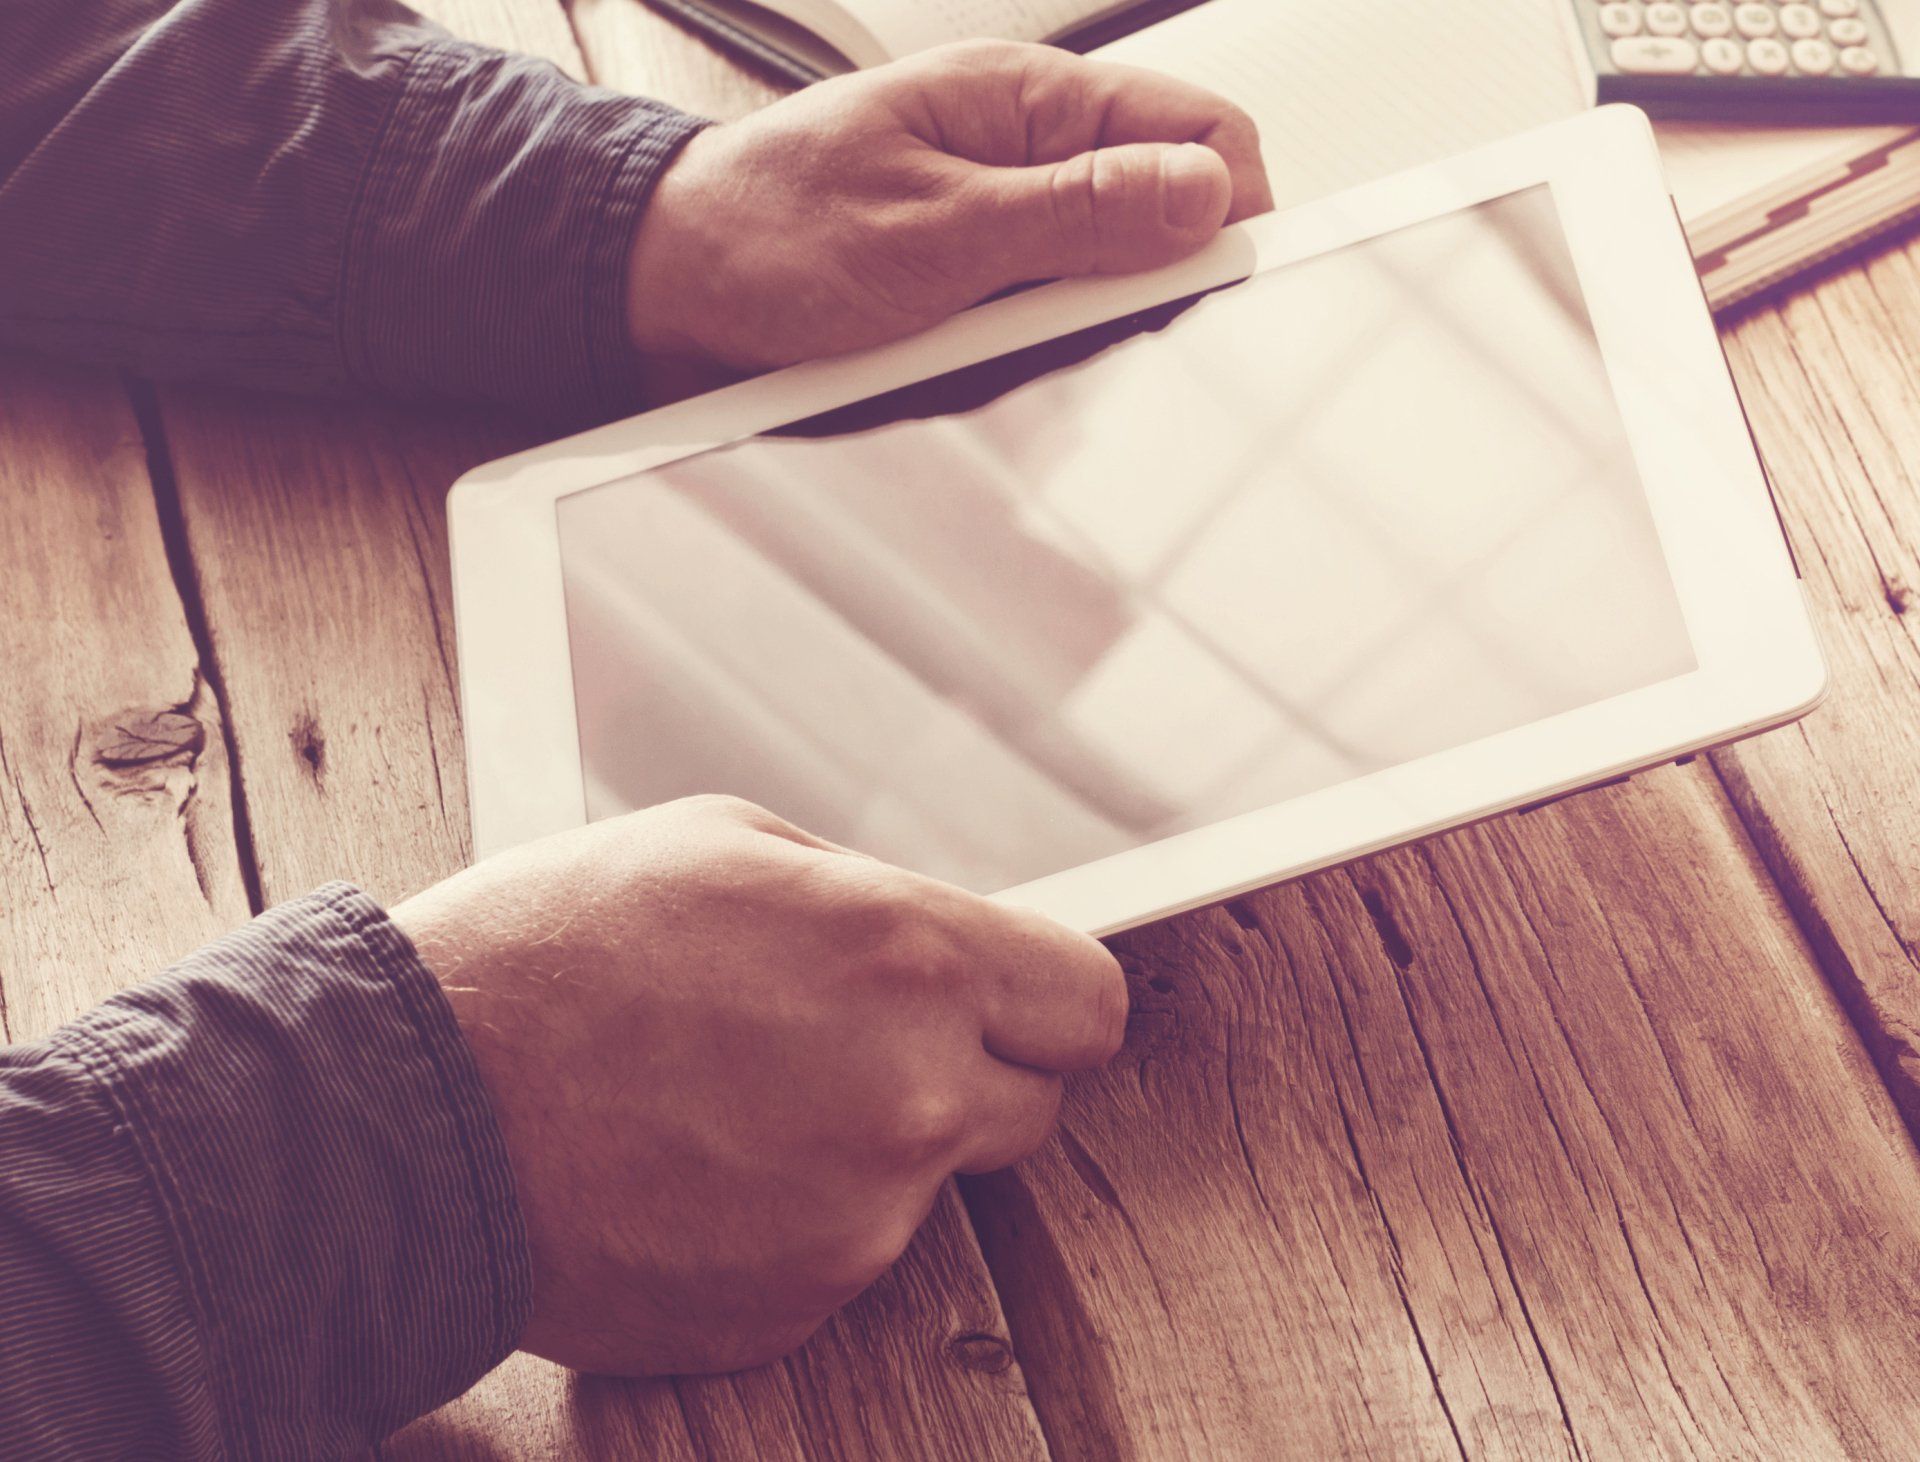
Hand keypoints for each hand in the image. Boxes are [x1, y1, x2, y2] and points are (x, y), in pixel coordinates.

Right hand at [389, 795, 1125, 1375]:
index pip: (1089, 1003)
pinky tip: (695, 1170)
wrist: (410, 1111)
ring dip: (865, 1147)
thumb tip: (944, 944)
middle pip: (1031, 1104)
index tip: (1017, 1004)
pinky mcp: (795, 1307)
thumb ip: (870, 898)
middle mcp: (909, 1097)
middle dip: (964, 1071)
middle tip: (844, 1042)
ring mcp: (857, 1221)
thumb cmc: (553, 952)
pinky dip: (793, 1221)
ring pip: (926, 1182)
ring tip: (729, 1099)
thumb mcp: (726, 843)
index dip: (1053, 1000)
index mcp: (908, 958)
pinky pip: (842, 1256)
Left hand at [626, 40, 1271, 372]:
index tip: (1215, 288)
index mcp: (1028, 101)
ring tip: (963, 342)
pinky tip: (949, 358)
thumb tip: (1203, 195)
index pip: (1198, 131)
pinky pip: (1042, 326)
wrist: (663, 288)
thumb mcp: (932, 232)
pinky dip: (1011, 355)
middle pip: (1161, 218)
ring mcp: (1006, 220)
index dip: (1228, 209)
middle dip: (1129, 292)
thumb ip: (1075, 216)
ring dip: (1057, 335)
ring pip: (1105, 287)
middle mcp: (1028, 152)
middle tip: (1044, 328)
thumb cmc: (767, 235)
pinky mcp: (979, 281)